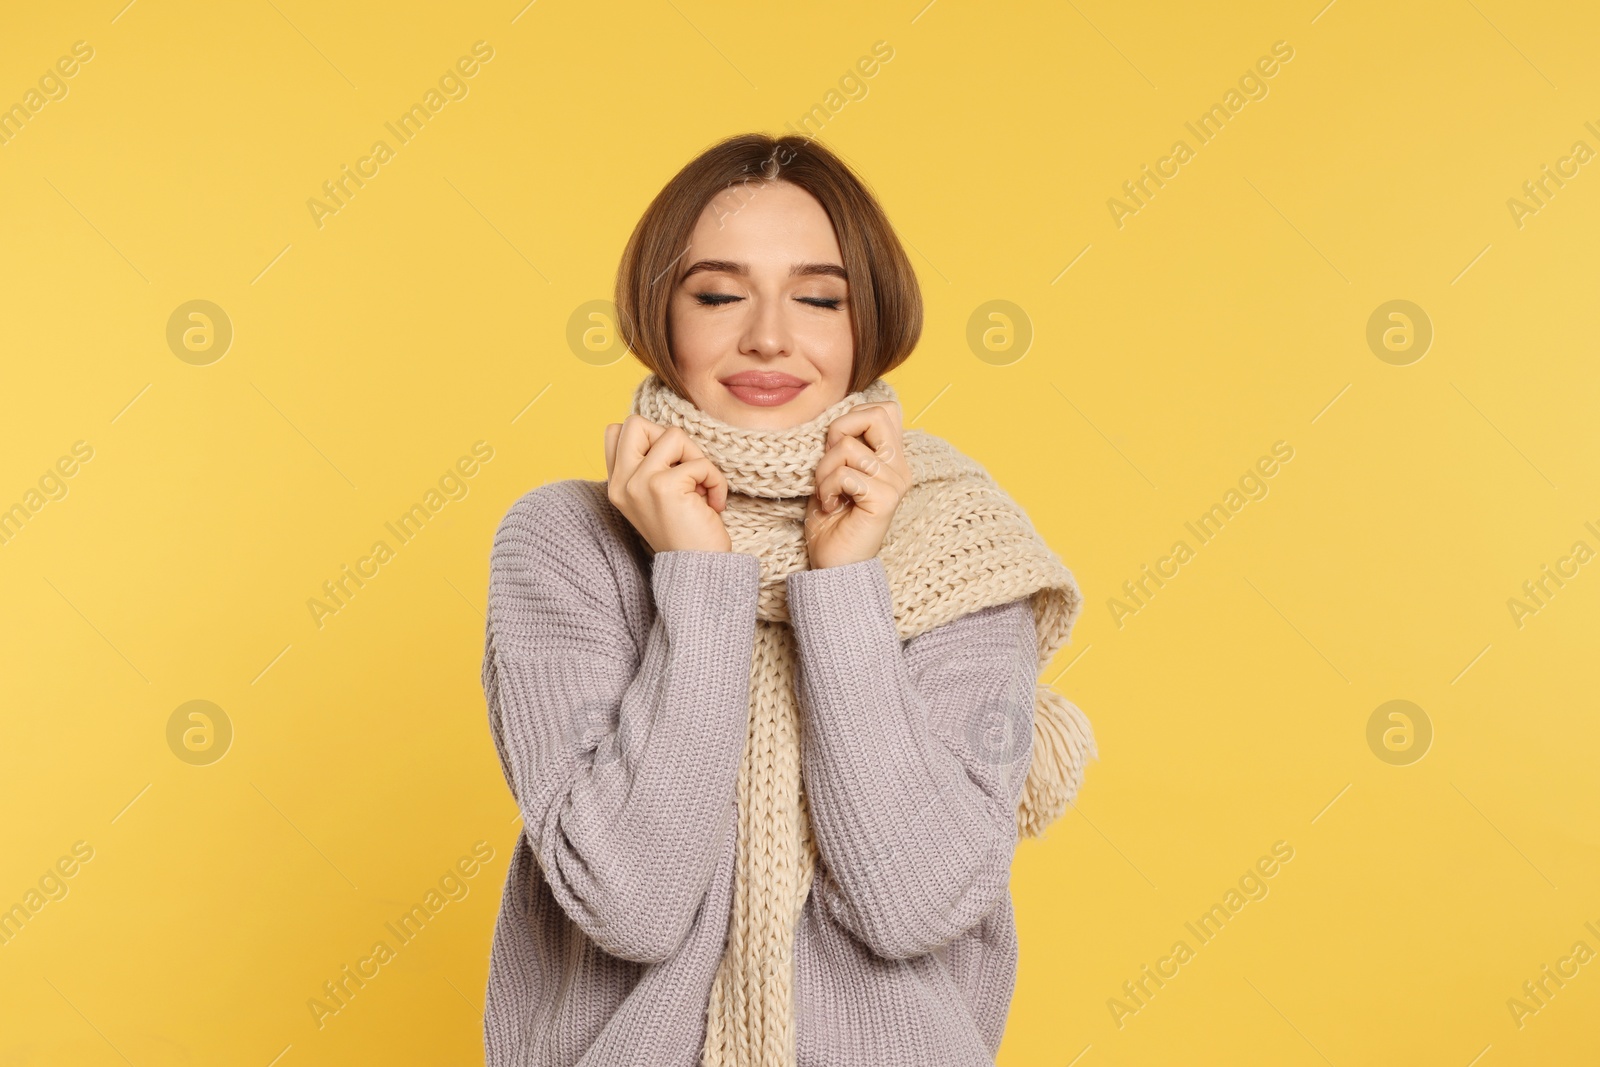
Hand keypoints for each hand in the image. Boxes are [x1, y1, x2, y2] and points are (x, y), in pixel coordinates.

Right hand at [604, 416, 732, 553]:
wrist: (698, 571)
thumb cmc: (686, 533)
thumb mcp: (656, 496)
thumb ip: (650, 465)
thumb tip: (667, 433)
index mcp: (616, 485)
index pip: (616, 431)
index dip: (649, 439)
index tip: (669, 468)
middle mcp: (621, 483)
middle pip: (635, 423)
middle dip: (669, 439)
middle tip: (685, 469)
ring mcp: (639, 484)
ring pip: (673, 434)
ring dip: (697, 459)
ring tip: (701, 488)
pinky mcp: (664, 487)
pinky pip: (699, 462)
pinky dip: (716, 480)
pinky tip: (714, 504)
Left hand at [802, 401, 911, 569]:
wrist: (835, 566)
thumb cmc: (831, 523)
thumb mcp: (833, 474)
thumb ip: (842, 447)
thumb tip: (834, 421)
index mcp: (890, 459)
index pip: (884, 410)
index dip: (853, 416)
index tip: (835, 446)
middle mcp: (899, 468)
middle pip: (876, 414)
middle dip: (840, 430)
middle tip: (830, 461)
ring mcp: (895, 483)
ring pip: (849, 448)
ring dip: (824, 470)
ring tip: (826, 493)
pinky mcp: (885, 500)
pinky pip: (847, 474)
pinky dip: (827, 488)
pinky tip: (830, 505)